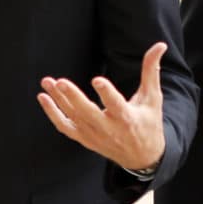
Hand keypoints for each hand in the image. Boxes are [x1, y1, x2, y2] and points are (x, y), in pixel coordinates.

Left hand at [37, 42, 166, 170]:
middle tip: (60, 82)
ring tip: (47, 81)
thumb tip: (159, 46)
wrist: (142, 157)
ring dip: (58, 100)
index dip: (107, 93)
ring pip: (73, 117)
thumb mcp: (152, 98)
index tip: (97, 79)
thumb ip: (151, 71)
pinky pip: (64, 126)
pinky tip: (43, 97)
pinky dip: (52, 113)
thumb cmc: (148, 122)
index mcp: (127, 118)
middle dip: (73, 98)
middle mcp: (109, 128)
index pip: (116, 105)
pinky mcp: (84, 138)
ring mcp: (94, 135)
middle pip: (88, 113)